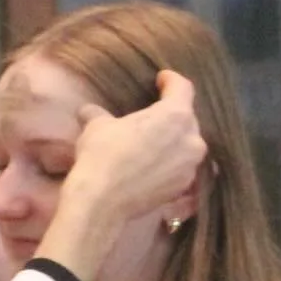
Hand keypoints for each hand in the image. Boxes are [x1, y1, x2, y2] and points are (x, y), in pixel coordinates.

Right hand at [66, 70, 207, 227]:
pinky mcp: (183, 187)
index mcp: (175, 115)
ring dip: (172, 142)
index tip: (161, 79)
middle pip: (187, 118)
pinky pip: (181, 168)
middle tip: (151, 117)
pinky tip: (152, 167)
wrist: (102, 201)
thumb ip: (99, 114)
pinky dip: (170, 164)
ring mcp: (191, 166)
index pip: (182, 88)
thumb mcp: (97, 126)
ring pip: (186, 145)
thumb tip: (88, 111)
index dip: (171, 80)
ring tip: (152, 144)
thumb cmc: (102, 154)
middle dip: (171, 115)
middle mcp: (192, 139)